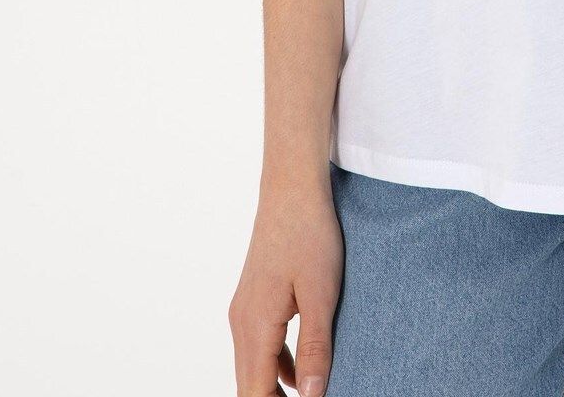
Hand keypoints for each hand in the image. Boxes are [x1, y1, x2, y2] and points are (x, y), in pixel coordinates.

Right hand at [228, 175, 343, 395]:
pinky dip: (278, 365)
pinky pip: (262, 346)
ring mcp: (246, 310)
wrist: (291, 188)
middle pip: (250, 385)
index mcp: (255, 326)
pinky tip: (303, 371)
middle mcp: (242, 323)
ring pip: (255, 366)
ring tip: (308, 396)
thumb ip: (315, 347)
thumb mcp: (321, 293)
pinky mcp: (256, 300)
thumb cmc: (309, 234)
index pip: (255, 394)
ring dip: (275, 389)